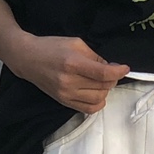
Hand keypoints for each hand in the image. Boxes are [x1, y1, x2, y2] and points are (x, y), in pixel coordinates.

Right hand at [10, 35, 129, 112]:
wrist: (28, 59)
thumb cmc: (51, 47)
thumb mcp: (75, 43)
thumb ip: (95, 56)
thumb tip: (111, 68)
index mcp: (73, 63)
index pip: (103, 74)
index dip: (118, 72)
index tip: (125, 68)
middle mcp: (69, 81)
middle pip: (103, 87)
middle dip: (112, 79)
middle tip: (110, 71)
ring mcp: (66, 94)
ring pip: (99, 99)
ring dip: (105, 90)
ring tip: (100, 81)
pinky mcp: (64, 102)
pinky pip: (89, 109)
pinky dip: (98, 102)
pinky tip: (96, 93)